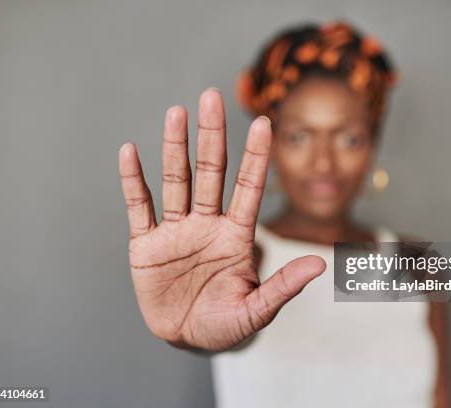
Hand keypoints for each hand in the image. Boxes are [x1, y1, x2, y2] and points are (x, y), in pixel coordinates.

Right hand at [118, 88, 325, 350]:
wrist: (186, 340)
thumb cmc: (226, 325)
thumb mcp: (257, 311)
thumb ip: (284, 286)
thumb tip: (321, 264)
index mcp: (236, 236)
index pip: (248, 188)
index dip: (256, 157)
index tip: (264, 123)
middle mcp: (207, 224)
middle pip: (211, 172)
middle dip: (213, 136)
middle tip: (211, 96)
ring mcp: (176, 231)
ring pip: (176, 181)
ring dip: (174, 148)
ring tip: (177, 112)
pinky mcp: (145, 244)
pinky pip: (139, 206)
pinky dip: (133, 180)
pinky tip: (130, 152)